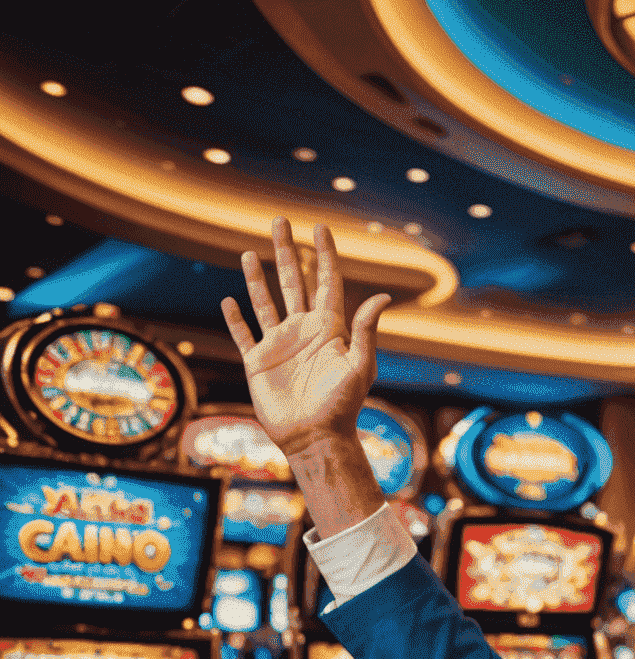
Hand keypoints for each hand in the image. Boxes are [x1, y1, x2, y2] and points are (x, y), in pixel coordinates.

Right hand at [220, 217, 390, 454]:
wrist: (315, 437)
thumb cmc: (343, 405)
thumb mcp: (359, 365)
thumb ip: (365, 330)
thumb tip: (382, 296)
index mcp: (329, 328)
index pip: (326, 283)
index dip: (324, 255)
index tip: (319, 228)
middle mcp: (304, 331)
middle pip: (294, 282)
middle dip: (288, 252)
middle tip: (280, 221)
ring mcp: (280, 344)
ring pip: (266, 301)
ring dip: (258, 277)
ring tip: (253, 251)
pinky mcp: (258, 361)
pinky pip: (243, 334)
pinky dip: (235, 318)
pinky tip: (229, 300)